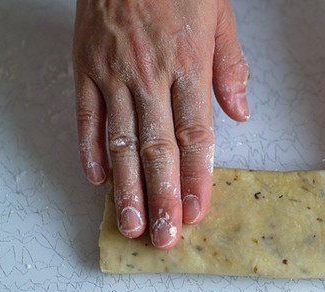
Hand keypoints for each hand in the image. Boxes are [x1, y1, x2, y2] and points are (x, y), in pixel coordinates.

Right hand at [73, 0, 248, 248]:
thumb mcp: (219, 17)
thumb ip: (229, 68)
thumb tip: (239, 113)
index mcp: (188, 67)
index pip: (195, 137)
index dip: (197, 179)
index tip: (198, 211)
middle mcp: (150, 78)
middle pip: (158, 151)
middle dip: (162, 198)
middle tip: (165, 237)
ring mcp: (113, 75)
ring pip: (121, 143)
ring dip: (127, 188)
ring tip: (132, 224)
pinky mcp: (85, 68)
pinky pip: (87, 117)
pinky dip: (91, 151)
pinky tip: (98, 181)